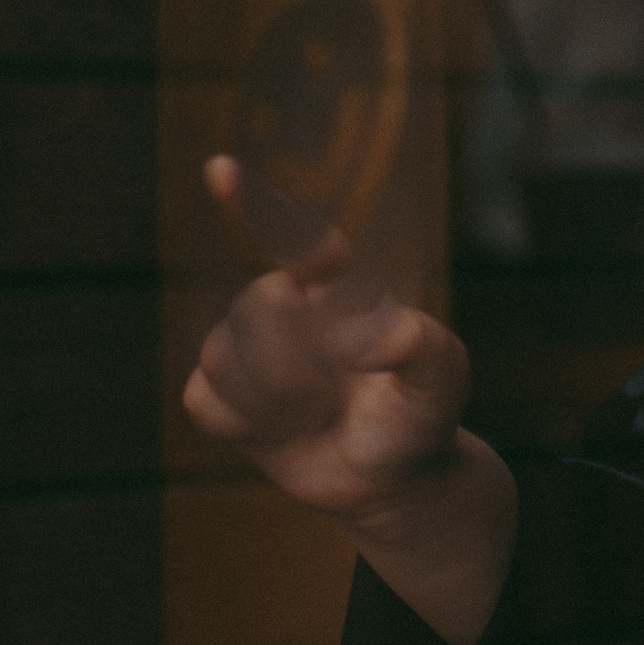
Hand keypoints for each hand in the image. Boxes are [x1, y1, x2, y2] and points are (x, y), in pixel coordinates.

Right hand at [182, 154, 471, 525]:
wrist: (391, 477)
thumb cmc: (419, 413)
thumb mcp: (442, 380)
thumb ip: (420, 347)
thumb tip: (353, 338)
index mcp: (339, 283)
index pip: (295, 234)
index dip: (257, 202)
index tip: (220, 167)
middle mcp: (287, 303)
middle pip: (255, 307)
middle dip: (292, 361)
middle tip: (332, 394)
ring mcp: (248, 348)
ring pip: (220, 355)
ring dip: (271, 399)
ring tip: (317, 414)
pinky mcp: (221, 397)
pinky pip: (201, 399)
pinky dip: (241, 423)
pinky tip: (278, 432)